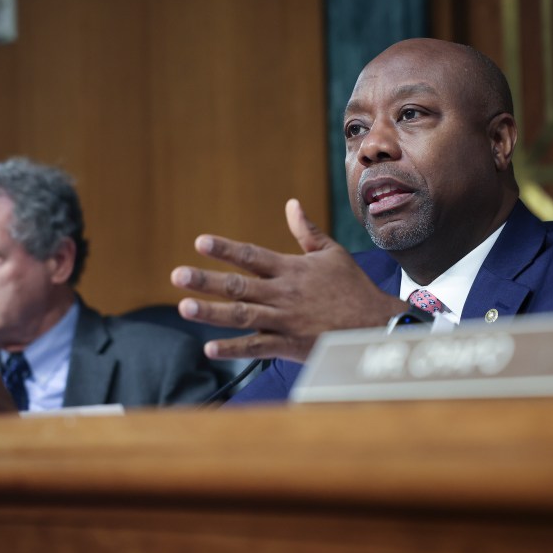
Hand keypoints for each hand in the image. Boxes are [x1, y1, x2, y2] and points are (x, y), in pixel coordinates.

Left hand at [171, 199, 407, 361]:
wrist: (376, 325)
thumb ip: (306, 231)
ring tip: (183, 307)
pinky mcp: (290, 345)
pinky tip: (209, 348)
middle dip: (206, 280)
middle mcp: (283, 293)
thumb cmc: (353, 288)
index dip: (225, 249)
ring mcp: (285, 320)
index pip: (251, 255)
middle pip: (239, 286)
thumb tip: (291, 204)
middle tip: (177, 275)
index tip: (200, 242)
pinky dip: (233, 348)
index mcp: (291, 269)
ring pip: (242, 315)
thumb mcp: (331, 254)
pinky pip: (257, 347)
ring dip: (212, 312)